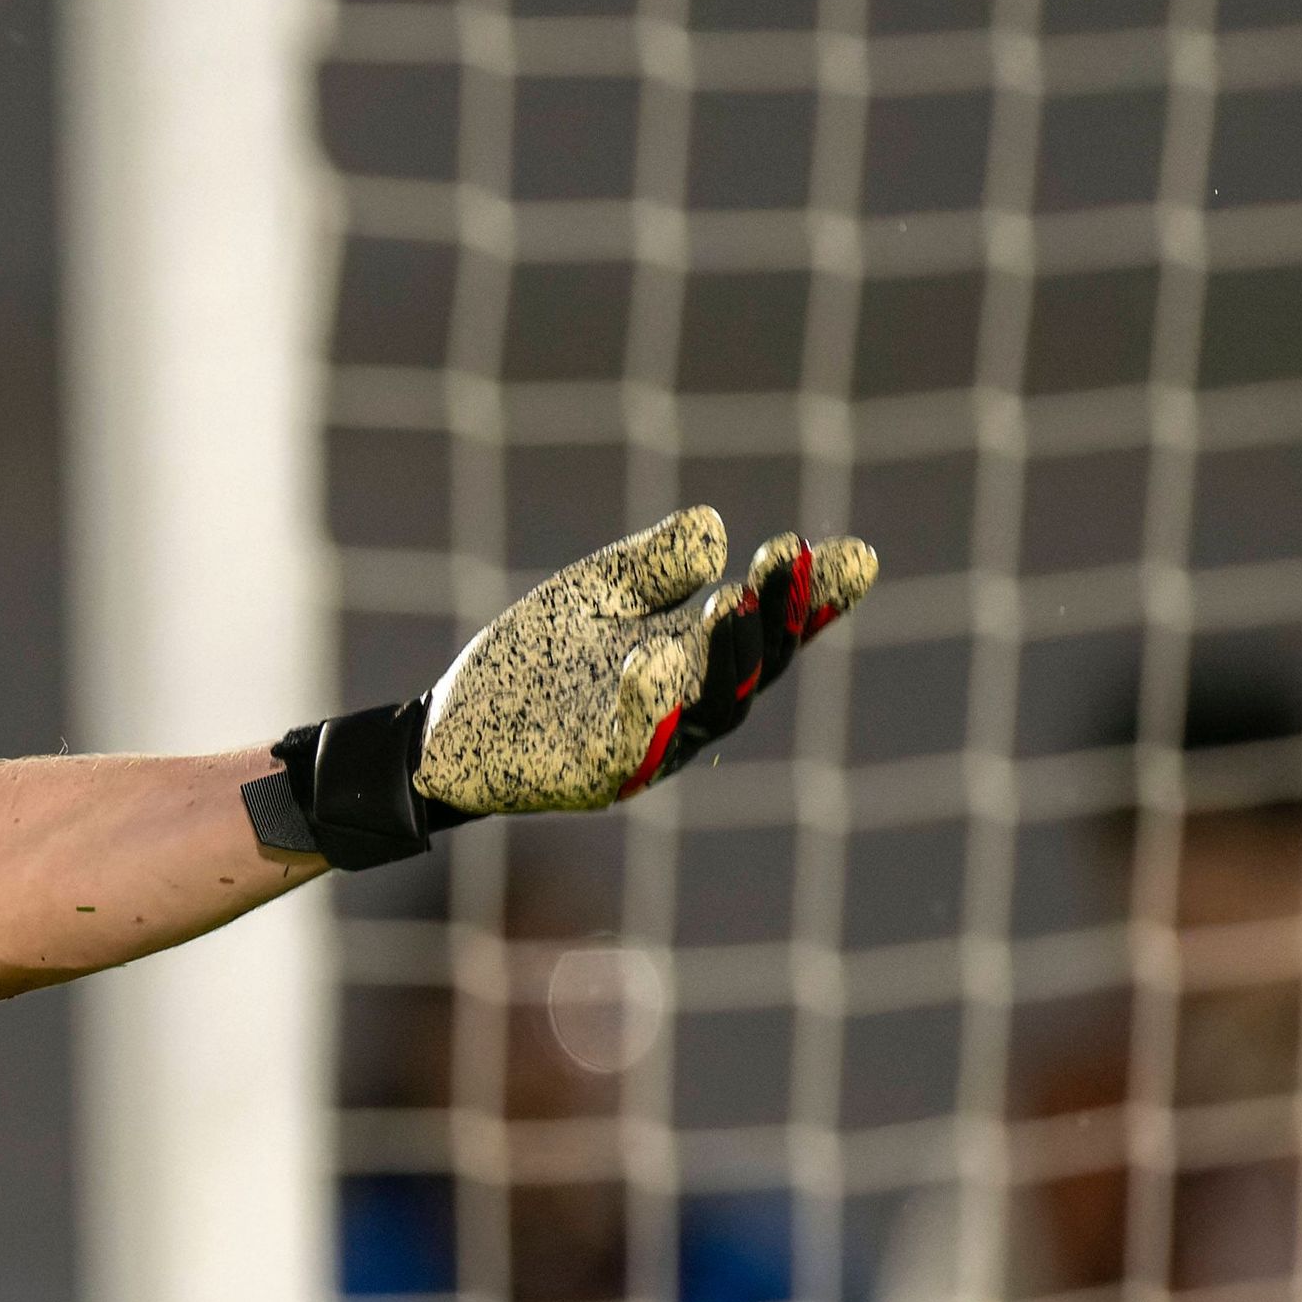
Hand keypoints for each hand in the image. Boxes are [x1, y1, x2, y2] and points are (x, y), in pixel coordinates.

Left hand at [413, 506, 878, 816]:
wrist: (450, 729)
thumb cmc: (534, 660)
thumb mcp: (594, 594)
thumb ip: (651, 565)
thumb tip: (711, 525)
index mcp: (698, 659)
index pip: (768, 628)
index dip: (812, 599)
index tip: (850, 556)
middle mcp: (689, 707)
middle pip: (756, 668)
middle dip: (780, 616)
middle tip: (791, 561)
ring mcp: (650, 746)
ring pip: (711, 707)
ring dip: (728, 654)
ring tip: (733, 600)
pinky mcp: (600, 775)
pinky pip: (637, 743)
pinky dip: (650, 701)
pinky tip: (652, 656)